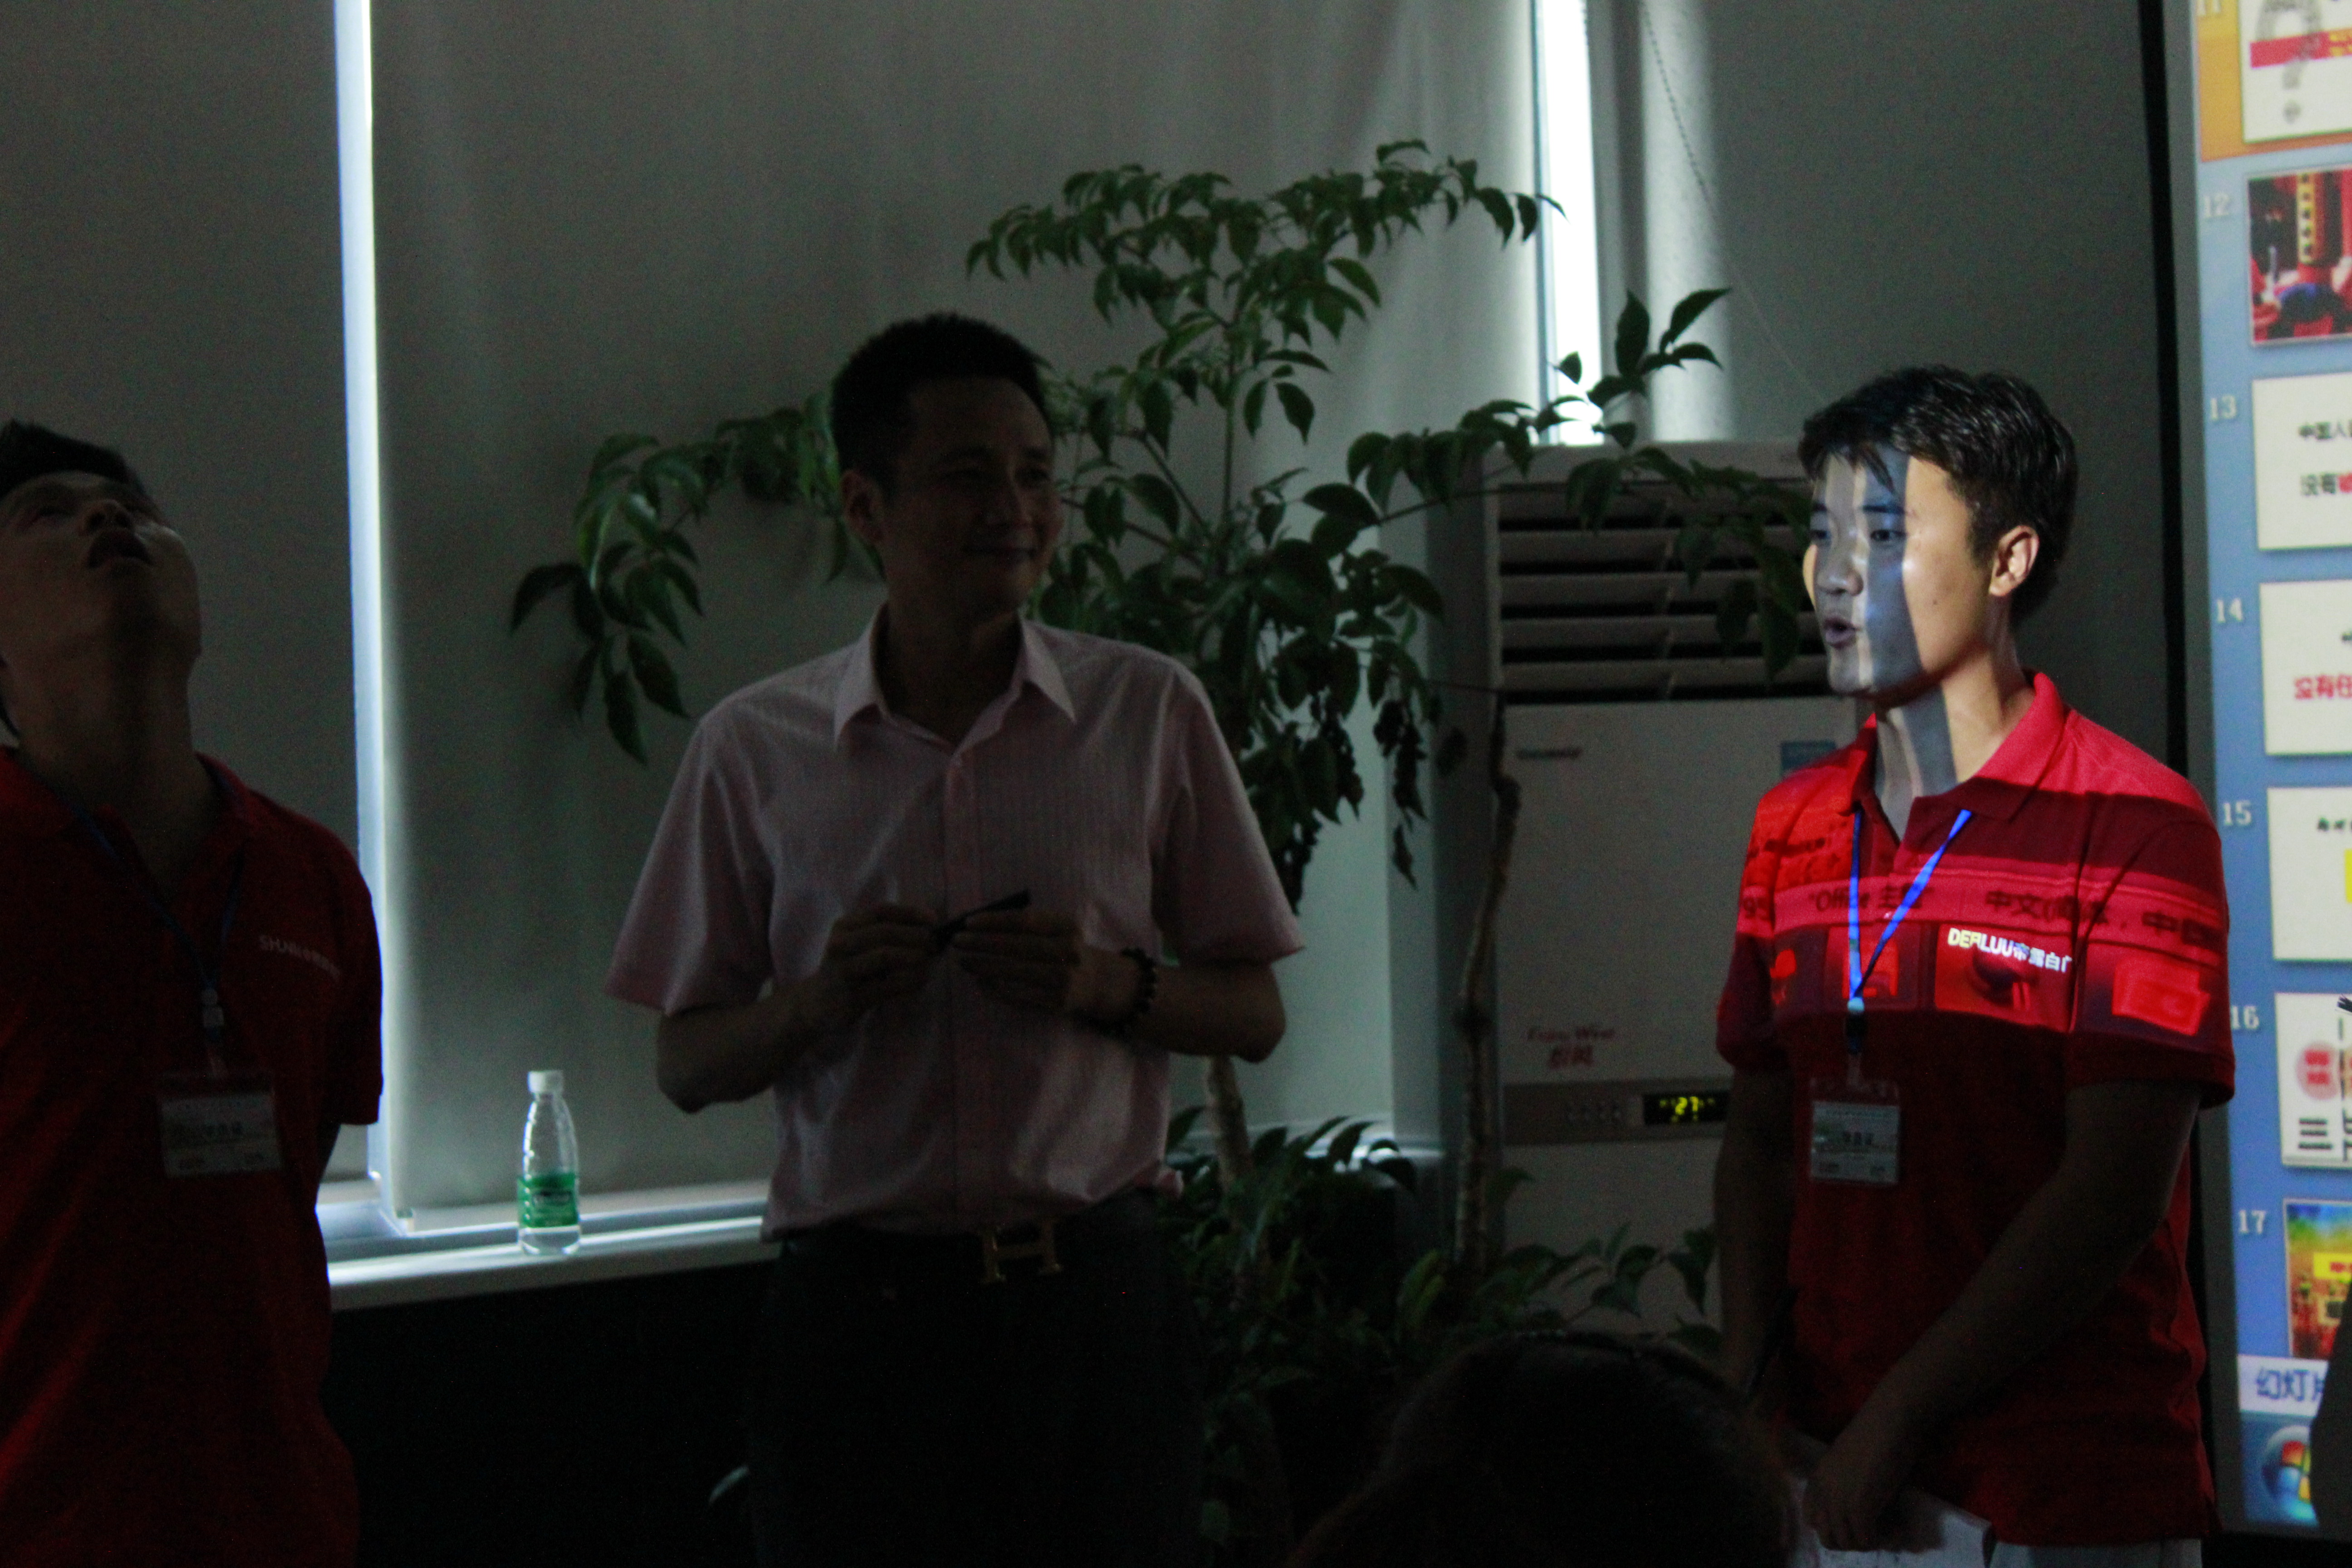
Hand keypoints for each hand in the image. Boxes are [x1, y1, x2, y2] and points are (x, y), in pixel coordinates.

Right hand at [804, 904, 938, 1030]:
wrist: (816, 1004)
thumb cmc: (847, 969)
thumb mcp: (857, 944)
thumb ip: (885, 932)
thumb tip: (930, 926)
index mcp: (844, 926)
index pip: (881, 911)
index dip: (910, 913)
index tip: (933, 919)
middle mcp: (840, 945)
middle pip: (884, 932)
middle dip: (915, 935)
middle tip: (935, 944)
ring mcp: (843, 971)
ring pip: (885, 956)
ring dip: (914, 956)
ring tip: (929, 960)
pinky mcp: (851, 997)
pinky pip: (888, 985)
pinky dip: (910, 981)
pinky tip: (921, 980)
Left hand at [951, 910, 1134, 1021]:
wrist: (1097, 982)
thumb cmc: (1064, 949)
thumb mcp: (1056, 930)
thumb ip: (1026, 925)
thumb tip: (978, 923)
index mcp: (1068, 926)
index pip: (1025, 920)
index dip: (994, 921)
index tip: (968, 921)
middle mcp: (1069, 951)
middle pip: (1017, 946)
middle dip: (982, 943)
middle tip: (957, 941)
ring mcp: (1064, 979)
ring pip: (1014, 971)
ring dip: (983, 966)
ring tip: (963, 961)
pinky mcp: (1057, 1002)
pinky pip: (1018, 995)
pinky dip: (995, 988)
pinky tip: (979, 982)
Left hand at [1805, 1396, 1927, 1550]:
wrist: (1889, 1420)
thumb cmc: (1875, 1433)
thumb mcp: (1848, 1461)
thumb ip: (1845, 1484)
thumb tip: (1860, 1508)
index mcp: (1817, 1478)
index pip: (1812, 1519)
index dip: (1834, 1527)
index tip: (1856, 1524)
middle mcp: (1823, 1491)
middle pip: (1828, 1537)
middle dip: (1851, 1541)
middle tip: (1874, 1532)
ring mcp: (1839, 1500)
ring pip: (1847, 1542)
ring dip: (1870, 1541)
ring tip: (1890, 1529)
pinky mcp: (1860, 1506)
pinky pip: (1867, 1539)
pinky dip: (1886, 1539)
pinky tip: (1899, 1527)